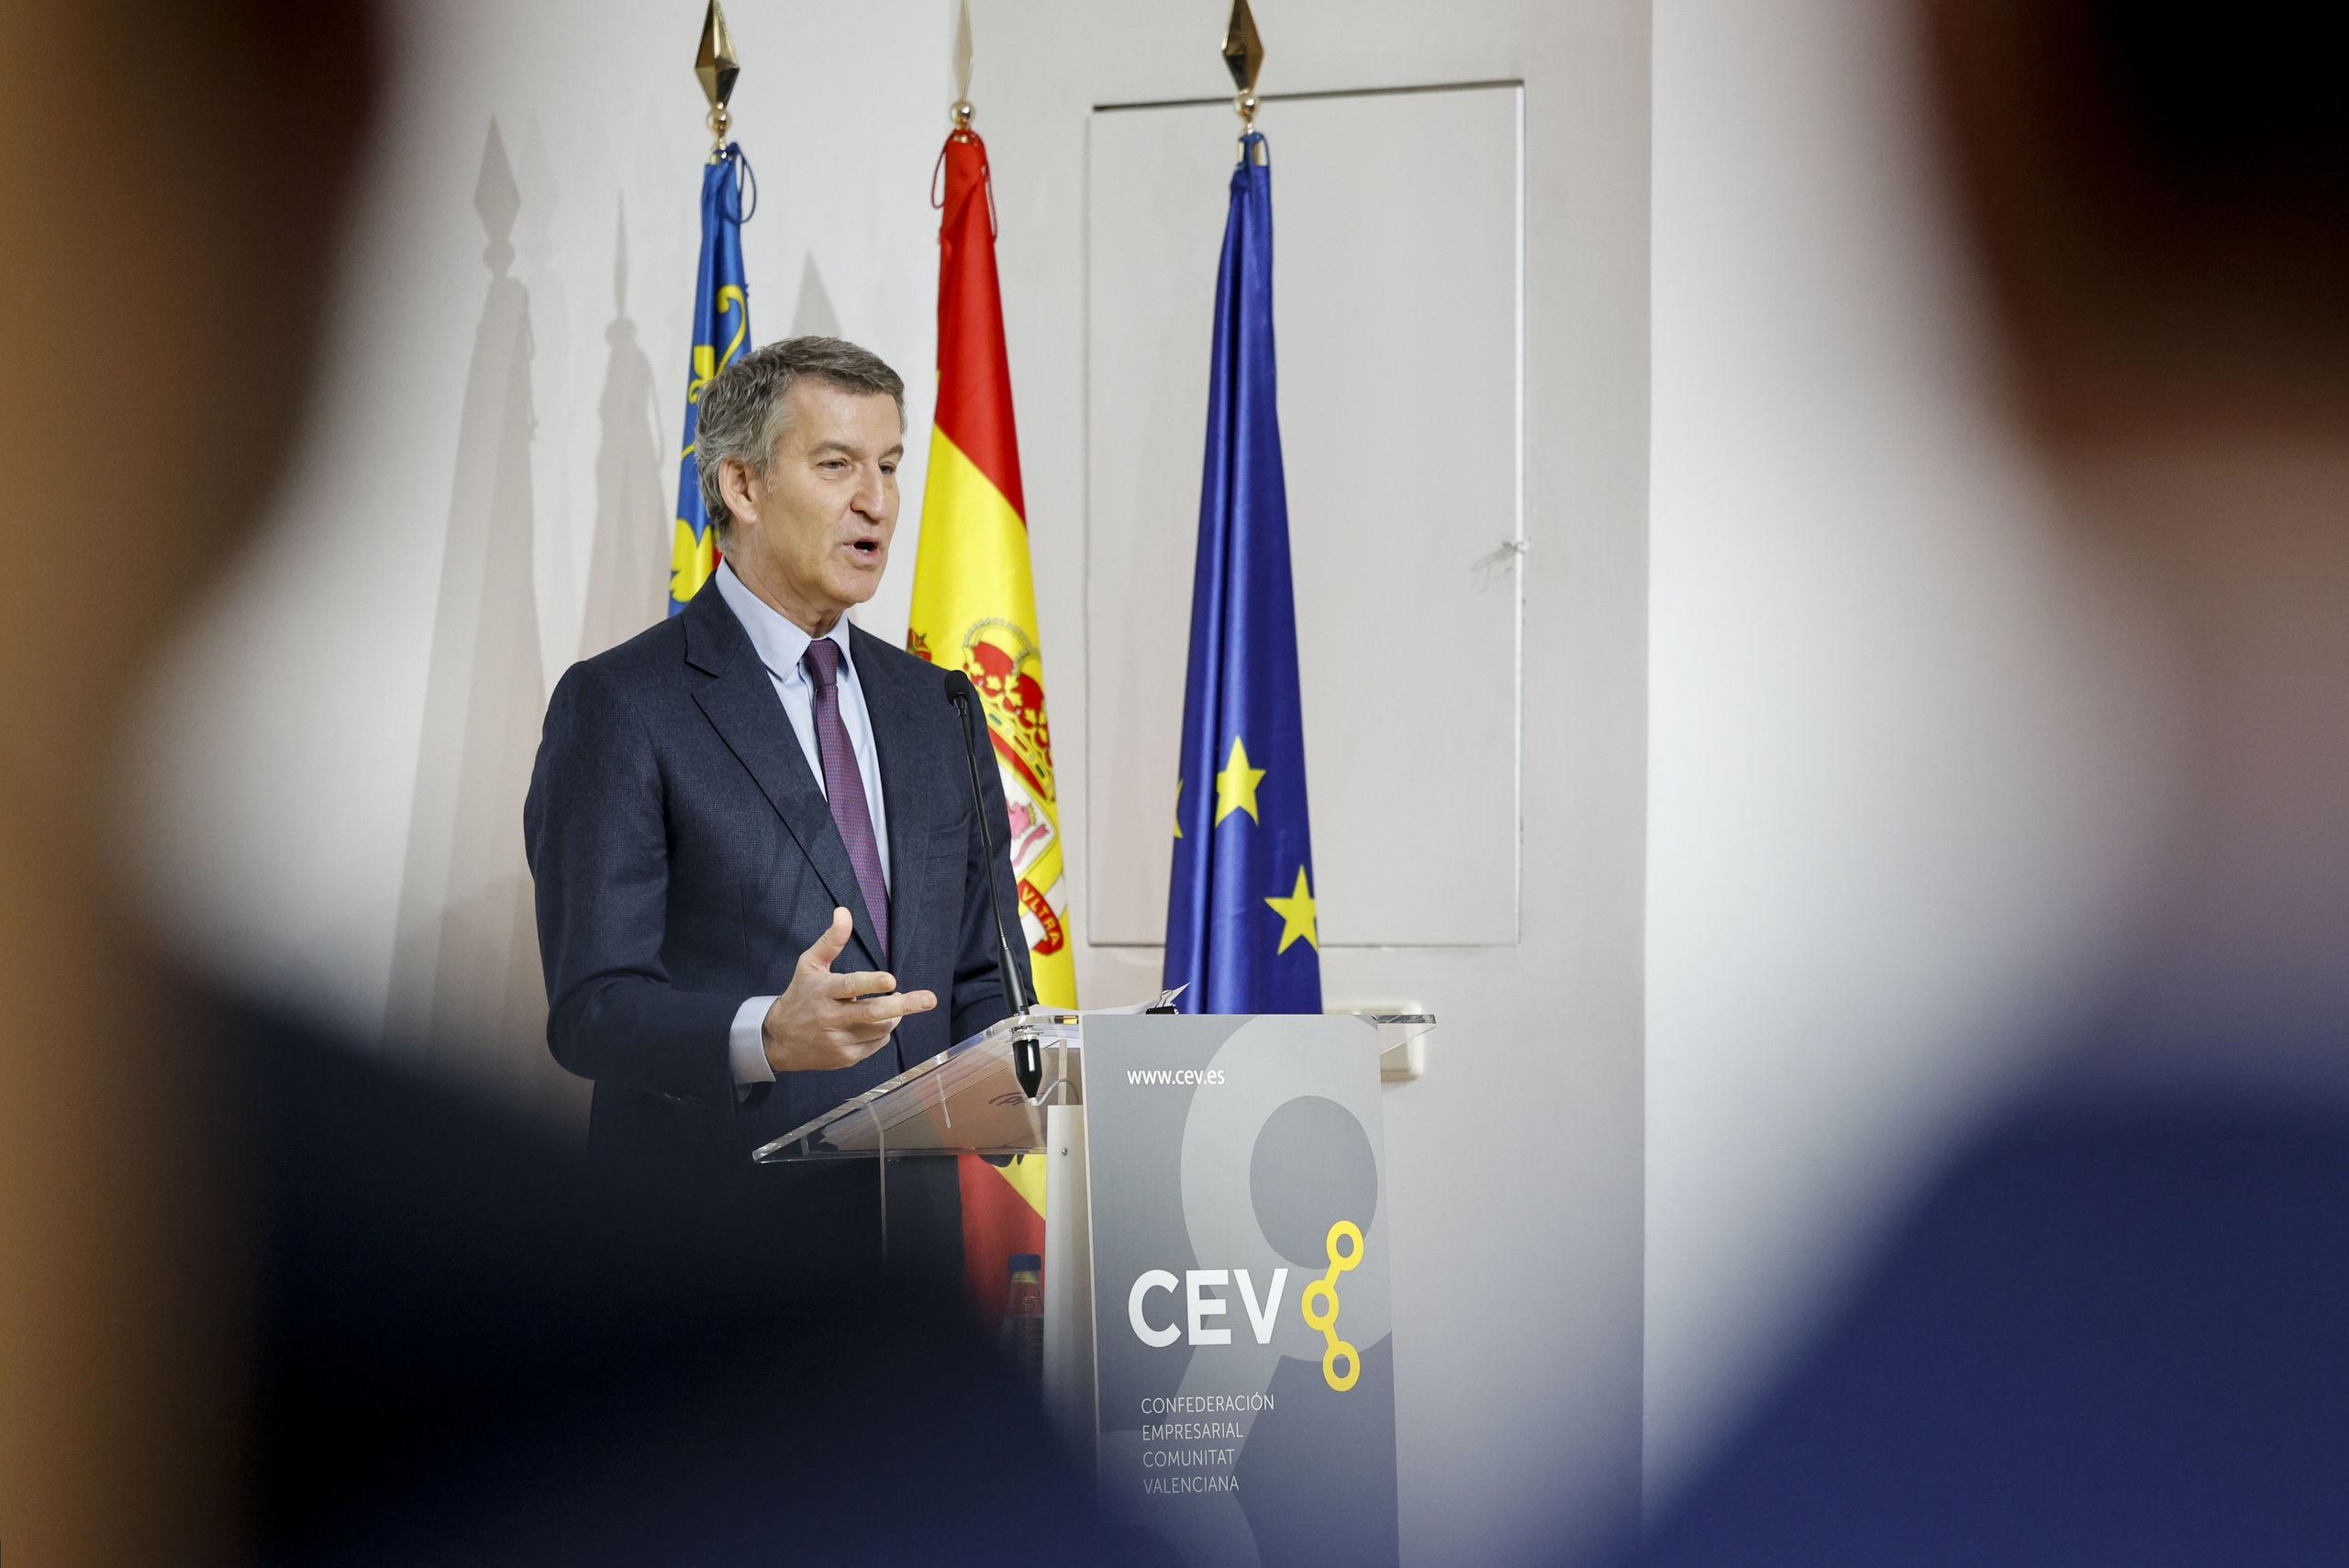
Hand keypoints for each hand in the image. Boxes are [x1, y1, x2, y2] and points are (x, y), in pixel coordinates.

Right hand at [762, 907, 936, 1073]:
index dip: (871, 983)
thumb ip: (831, 940)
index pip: (849, 986)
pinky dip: (883, 1032)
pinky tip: (876, 1024)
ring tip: (895, 1005)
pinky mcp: (844, 1058)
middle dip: (903, 1005)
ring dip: (895, 1016)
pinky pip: (876, 1044)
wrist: (778, 1040)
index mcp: (823, 991)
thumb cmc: (800, 995)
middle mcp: (830, 1017)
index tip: (891, 979)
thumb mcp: (810, 965)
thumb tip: (844, 912)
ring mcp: (838, 1040)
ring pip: (880, 1029)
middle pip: (872, 1013)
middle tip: (928, 999)